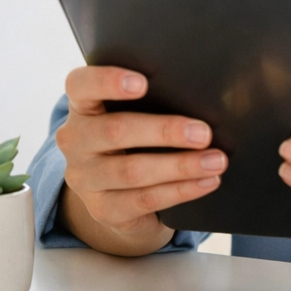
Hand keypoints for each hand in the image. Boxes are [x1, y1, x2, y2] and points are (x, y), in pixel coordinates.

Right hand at [56, 66, 227, 253]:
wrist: (118, 191)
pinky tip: (206, 181)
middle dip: (165, 131)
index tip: (143, 83)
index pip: (81, 85)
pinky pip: (145, 199)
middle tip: (204, 133)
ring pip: (133, 170)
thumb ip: (156, 99)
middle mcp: (75, 140)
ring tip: (216, 161)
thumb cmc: (135, 136)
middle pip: (115, 130)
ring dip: (181, 166)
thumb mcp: (134, 112)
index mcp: (82, 105)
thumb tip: (203, 96)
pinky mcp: (102, 209)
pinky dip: (181, 190)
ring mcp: (84, 178)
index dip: (108, 81)